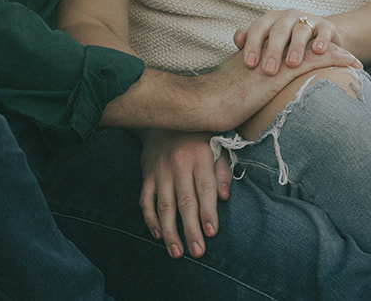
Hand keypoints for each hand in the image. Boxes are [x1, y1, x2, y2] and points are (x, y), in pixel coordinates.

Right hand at [138, 129, 231, 259]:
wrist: (164, 118)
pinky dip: (150, 219)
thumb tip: (225, 197)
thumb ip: (222, 171)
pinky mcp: (147, 175)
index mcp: (199, 157)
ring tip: (177, 252)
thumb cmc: (197, 137)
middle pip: (185, 202)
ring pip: (164, 206)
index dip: (208, 211)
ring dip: (170, 231)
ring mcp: (160, 171)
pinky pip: (145, 200)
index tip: (211, 232)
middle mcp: (179, 165)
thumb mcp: (216, 146)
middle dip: (191, 229)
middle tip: (197, 251)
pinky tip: (157, 234)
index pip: (205, 188)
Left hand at [234, 10, 341, 74]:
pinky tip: (318, 51)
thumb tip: (238, 41)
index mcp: (270, 20)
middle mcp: (288, 17)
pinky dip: (322, 40)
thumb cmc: (285, 45)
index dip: (253, 45)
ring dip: (296, 47)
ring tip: (292, 64)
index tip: (250, 64)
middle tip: (269, 71)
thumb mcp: (268, 43)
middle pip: (278, 31)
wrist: (317, 39)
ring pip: (301, 30)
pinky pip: (324, 31)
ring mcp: (308, 20)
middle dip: (273, 50)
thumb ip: (250, 41)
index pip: (258, 29)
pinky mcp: (326, 26)